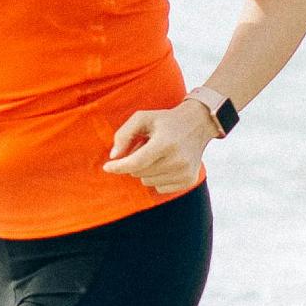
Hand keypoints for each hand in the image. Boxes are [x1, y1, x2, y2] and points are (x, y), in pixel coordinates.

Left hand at [102, 99, 216, 195]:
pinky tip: (166, 163)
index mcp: (165, 143)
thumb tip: (114, 156)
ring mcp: (185, 172)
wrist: (198, 124)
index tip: (107, 167)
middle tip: (146, 146)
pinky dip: (157, 177)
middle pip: (138, 173)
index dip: (119, 167)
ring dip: (146, 170)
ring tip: (158, 153)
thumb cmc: (165, 121)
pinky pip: (159, 188)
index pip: (136, 163)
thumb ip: (124, 134)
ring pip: (147, 182)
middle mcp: (177, 160)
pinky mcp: (189, 180)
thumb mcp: (142, 118)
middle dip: (135, 161)